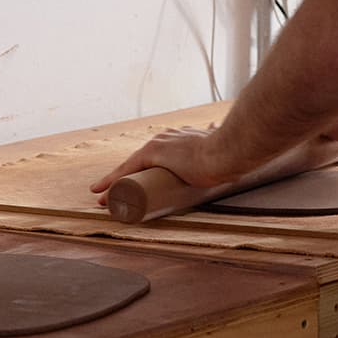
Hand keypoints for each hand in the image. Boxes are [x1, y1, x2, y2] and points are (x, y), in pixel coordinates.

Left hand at [90, 127, 245, 197]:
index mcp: (180, 140)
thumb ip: (224, 163)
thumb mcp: (221, 159)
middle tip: (114, 195)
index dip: (142, 171)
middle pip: (138, 163)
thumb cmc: (228, 159)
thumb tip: (234, 170)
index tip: (134, 182)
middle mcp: (165, 138)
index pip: (155, 157)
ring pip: (129, 167)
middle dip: (124, 179)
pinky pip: (126, 170)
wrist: (227, 152)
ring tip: (105, 199)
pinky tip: (102, 193)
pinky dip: (112, 182)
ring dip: (114, 184)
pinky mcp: (153, 153)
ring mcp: (158, 145)